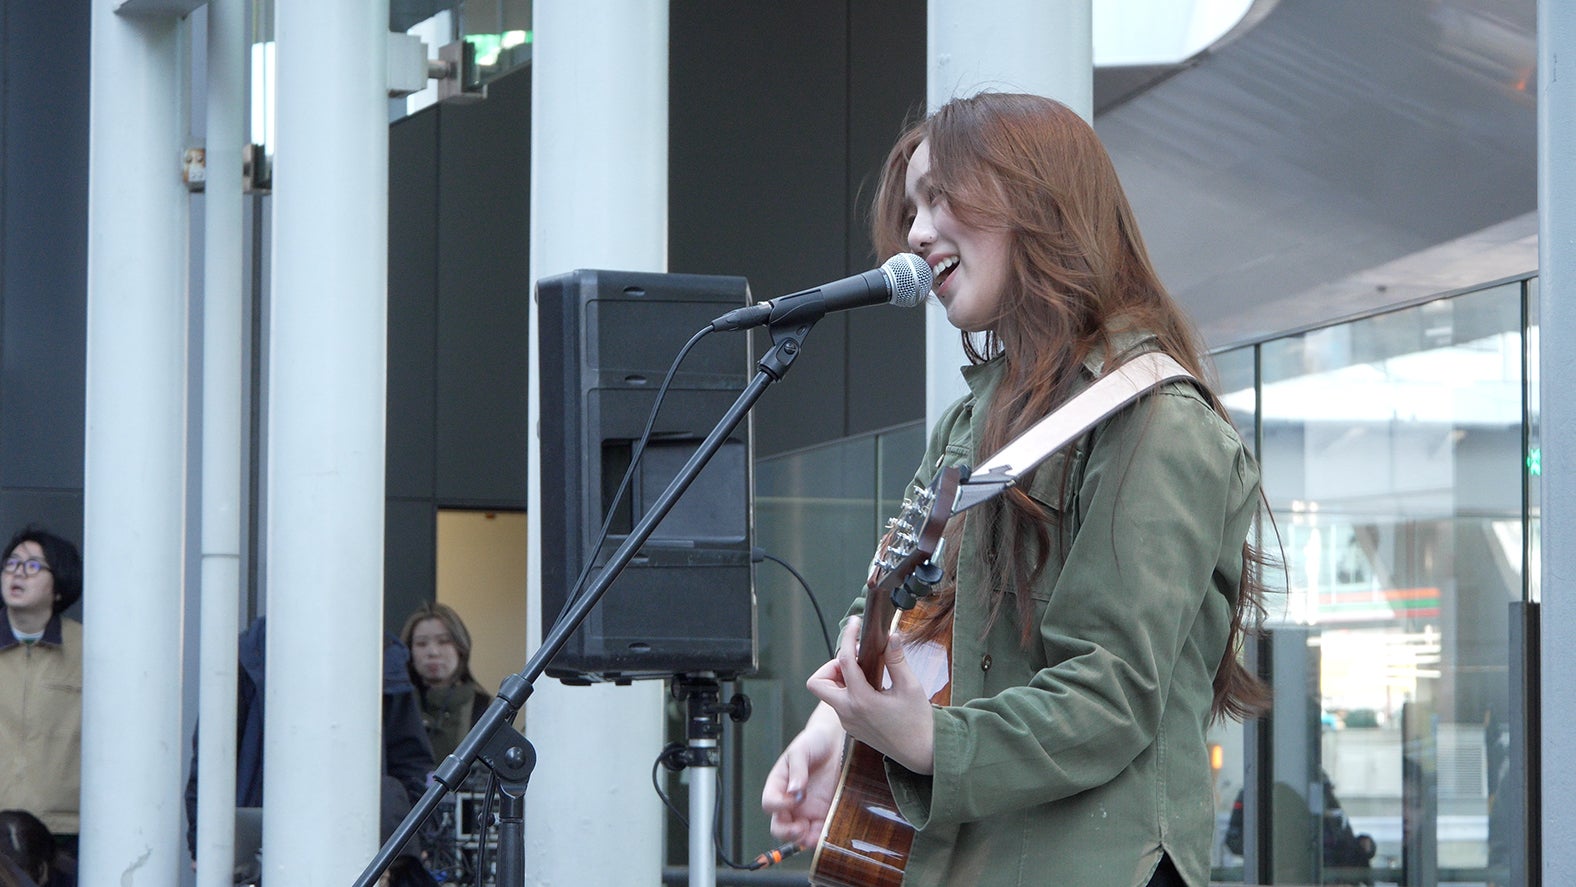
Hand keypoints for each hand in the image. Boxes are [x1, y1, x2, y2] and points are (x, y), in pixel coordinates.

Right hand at [761, 703, 844, 847]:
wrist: (838, 740)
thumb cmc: (814, 741)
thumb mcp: (801, 750)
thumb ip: (797, 769)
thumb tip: (794, 791)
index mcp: (779, 785)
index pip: (770, 803)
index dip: (778, 805)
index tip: (795, 798)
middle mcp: (790, 802)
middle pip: (779, 827)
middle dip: (787, 832)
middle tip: (800, 828)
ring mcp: (807, 810)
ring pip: (799, 835)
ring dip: (804, 839)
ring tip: (815, 835)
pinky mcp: (825, 814)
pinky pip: (819, 832)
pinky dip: (821, 838)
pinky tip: (827, 835)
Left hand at [807, 617, 935, 774]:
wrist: (922, 753)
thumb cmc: (918, 722)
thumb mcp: (910, 687)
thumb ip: (897, 660)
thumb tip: (891, 637)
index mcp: (862, 701)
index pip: (844, 661)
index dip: (849, 637)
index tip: (856, 624)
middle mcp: (848, 713)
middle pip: (817, 683)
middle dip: (830, 666)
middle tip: (854, 660)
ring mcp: (848, 722)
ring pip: (827, 694)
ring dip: (839, 678)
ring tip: (865, 671)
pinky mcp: (852, 727)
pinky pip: (839, 704)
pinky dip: (847, 690)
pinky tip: (869, 686)